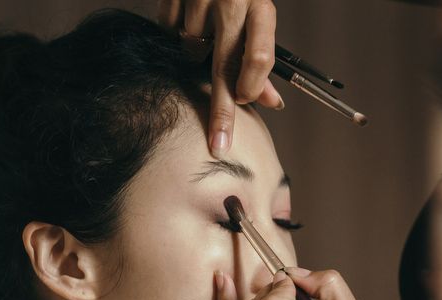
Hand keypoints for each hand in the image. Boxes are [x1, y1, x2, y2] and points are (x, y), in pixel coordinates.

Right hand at [157, 0, 283, 157]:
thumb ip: (262, 60)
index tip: (244, 101)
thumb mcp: (260, 15)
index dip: (252, 86)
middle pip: (224, 70)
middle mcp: (231, 2)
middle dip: (222, 111)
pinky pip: (169, 30)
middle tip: (219, 143)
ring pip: (191, 50)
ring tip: (204, 32)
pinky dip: (176, 33)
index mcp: (260, 7)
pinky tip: (187, 19)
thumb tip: (272, 103)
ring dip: (195, 53)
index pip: (259, 59)